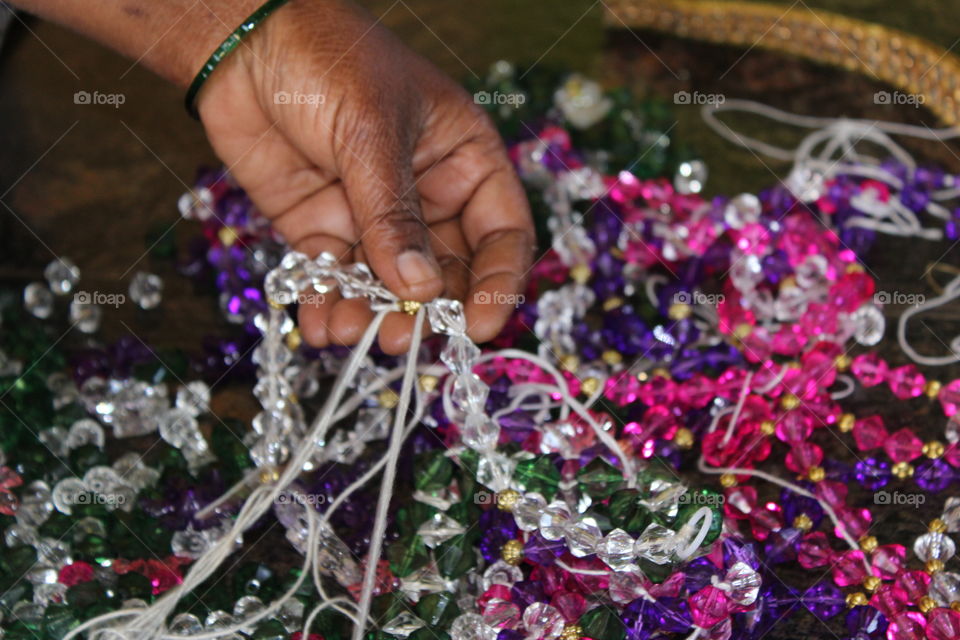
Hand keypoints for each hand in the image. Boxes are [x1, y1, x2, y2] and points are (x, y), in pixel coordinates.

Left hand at [196, 0, 534, 353]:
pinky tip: (318, 325)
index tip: (478, 327)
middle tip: (399, 337)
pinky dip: (328, 305)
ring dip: (372, 315)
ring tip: (348, 332)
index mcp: (465, 160)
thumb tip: (421, 289)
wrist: (242, 44)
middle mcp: (428, 195)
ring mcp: (374, 216)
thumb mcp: (372, 132)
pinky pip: (336, 279)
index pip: (502, 232)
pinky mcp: (324, 228)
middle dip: (426, 311)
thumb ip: (394, 214)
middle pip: (446, 272)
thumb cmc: (328, 60)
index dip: (498, 283)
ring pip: (388, 285)